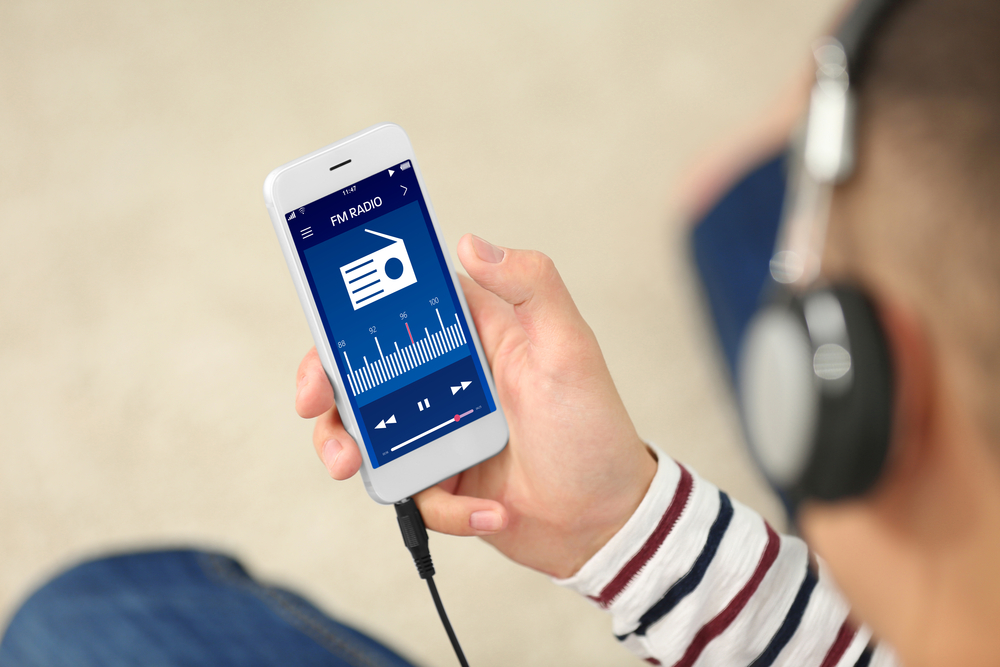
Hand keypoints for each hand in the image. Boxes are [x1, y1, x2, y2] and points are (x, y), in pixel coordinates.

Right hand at [295, 234, 655, 577]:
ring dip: (352, 449)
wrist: (605, 520)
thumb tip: (472, 243)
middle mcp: (445, 380)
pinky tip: (488, 512)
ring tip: (358, 468)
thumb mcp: (570, 348)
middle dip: (328, 388)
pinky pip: (410, 491)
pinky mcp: (439, 479)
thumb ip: (532, 286)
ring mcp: (437, 431)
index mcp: (471, 337)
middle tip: (315, 407)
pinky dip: (441, 507)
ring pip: (366, 432)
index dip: (349, 316)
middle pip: (361, 372)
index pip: (395, 310)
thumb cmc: (594, 429)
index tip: (326, 337)